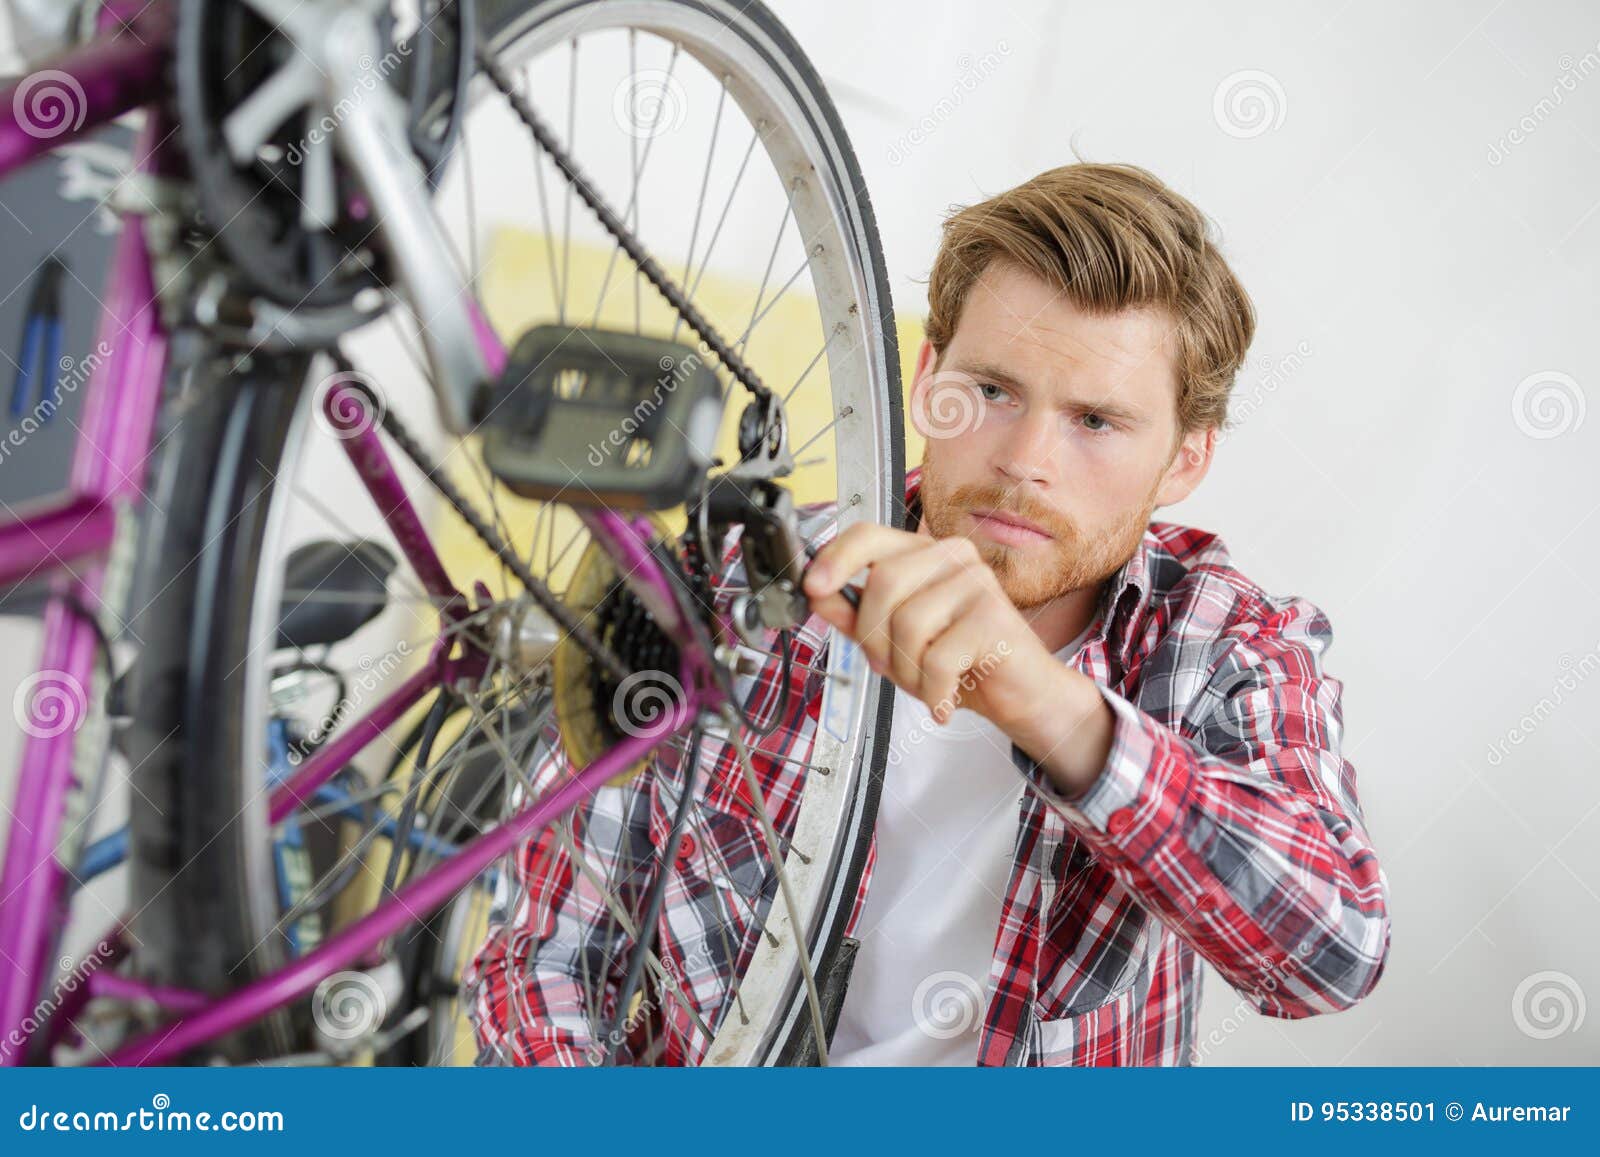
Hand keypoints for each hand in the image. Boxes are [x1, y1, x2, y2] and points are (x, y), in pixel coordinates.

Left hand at [801, 522, 1116, 796]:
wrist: (1019, 694)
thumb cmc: (959, 661)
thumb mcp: (893, 639)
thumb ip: (854, 613)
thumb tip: (815, 592)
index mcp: (924, 553)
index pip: (869, 535)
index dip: (836, 558)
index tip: (813, 587)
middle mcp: (952, 556)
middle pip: (882, 584)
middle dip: (875, 639)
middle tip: (892, 667)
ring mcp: (976, 582)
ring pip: (907, 624)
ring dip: (906, 670)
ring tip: (927, 682)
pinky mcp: (993, 616)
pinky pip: (936, 658)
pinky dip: (933, 690)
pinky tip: (945, 697)